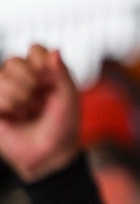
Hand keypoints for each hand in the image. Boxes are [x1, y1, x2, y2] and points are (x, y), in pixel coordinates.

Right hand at [0, 45, 79, 181]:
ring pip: (1, 75)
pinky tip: (14, 116)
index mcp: (43, 73)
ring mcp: (5, 91)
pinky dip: (7, 104)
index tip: (50, 81)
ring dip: (19, 95)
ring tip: (28, 111)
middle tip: (38, 100)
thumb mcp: (69, 98)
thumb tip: (55, 50)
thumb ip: (61, 73)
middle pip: (13, 60)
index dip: (40, 61)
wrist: (50, 154)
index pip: (35, 49)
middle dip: (29, 81)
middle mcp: (22, 79)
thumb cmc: (63, 126)